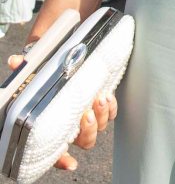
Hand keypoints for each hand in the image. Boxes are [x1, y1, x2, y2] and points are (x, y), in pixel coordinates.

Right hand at [7, 54, 117, 171]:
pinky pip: (111, 113)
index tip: (71, 163)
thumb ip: (25, 73)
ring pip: (99, 127)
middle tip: (86, 114)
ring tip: (99, 98)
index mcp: (55, 127)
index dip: (62, 161)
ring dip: (101, 116)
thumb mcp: (35, 75)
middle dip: (88, 130)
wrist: (67, 61)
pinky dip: (111, 108)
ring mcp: (88, 116)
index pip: (56, 152)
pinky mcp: (101, 103)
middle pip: (85, 141)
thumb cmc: (48, 76)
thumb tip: (15, 62)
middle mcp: (73, 126)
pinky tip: (107, 97)